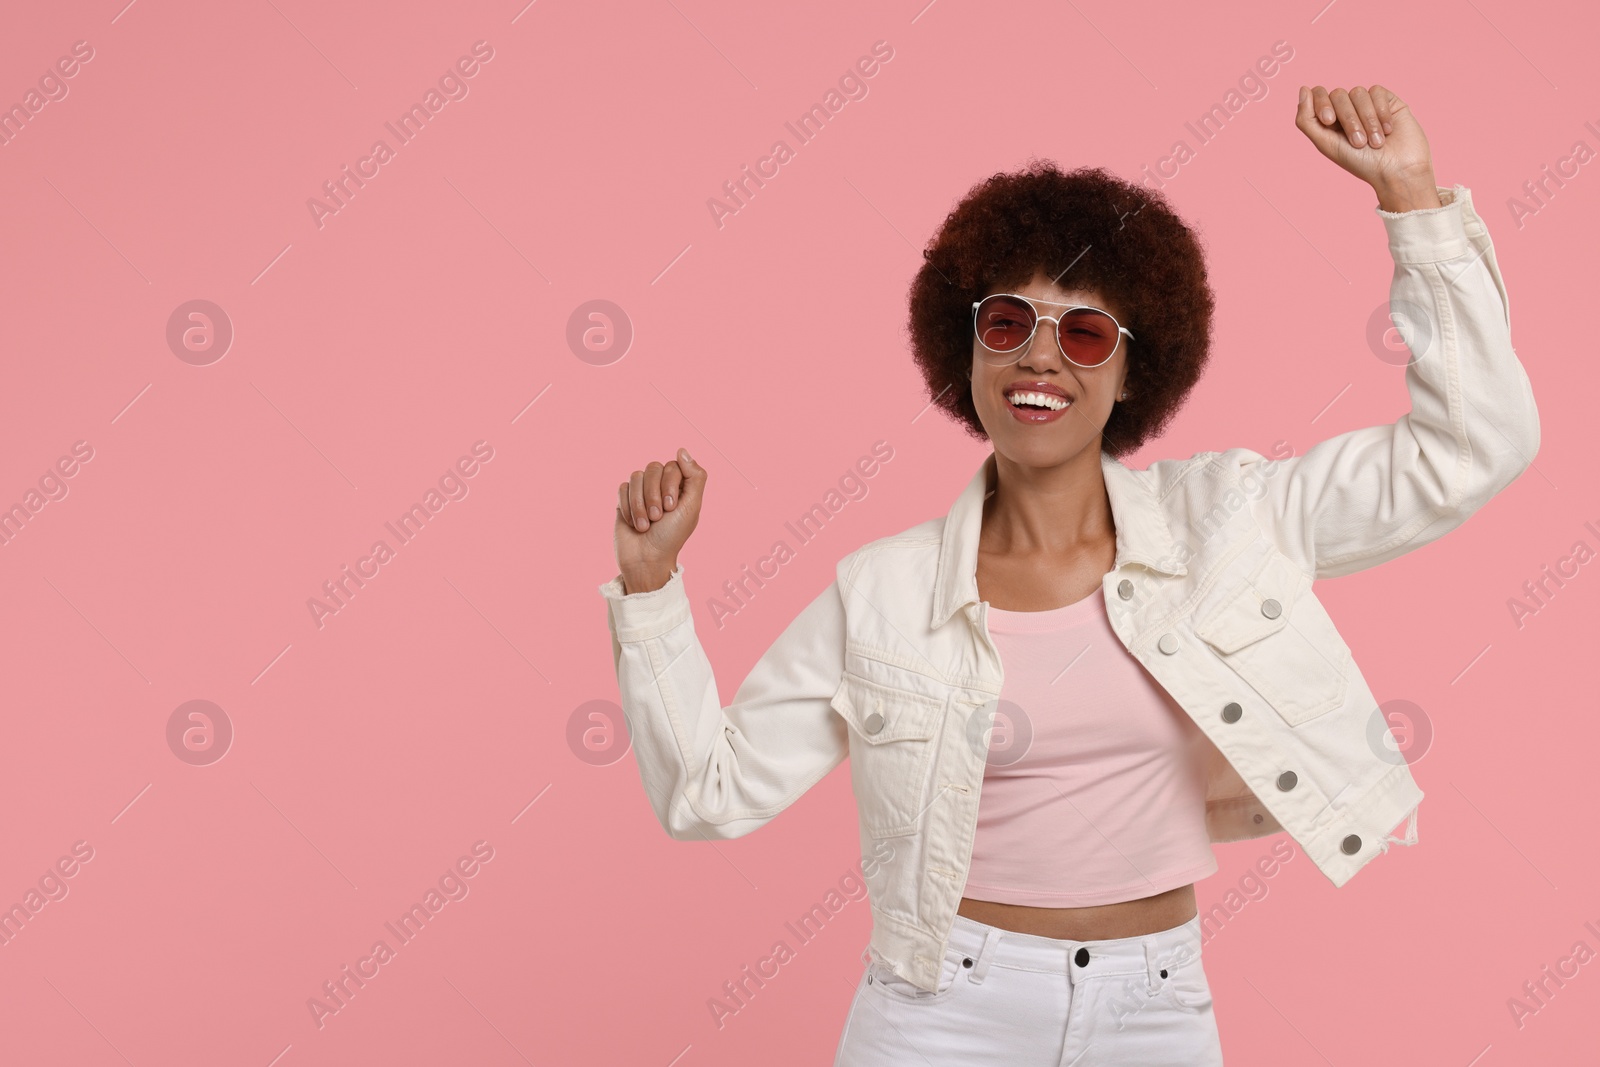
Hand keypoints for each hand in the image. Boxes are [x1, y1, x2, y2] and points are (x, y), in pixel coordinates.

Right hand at [614, 448, 704, 592]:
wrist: (646, 559)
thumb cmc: (671, 536)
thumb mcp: (691, 507)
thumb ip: (695, 477)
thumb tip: (682, 450)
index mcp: (680, 486)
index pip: (673, 465)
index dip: (670, 484)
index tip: (671, 507)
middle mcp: (661, 485)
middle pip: (653, 467)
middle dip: (653, 494)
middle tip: (658, 517)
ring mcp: (642, 491)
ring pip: (636, 476)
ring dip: (640, 504)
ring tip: (646, 524)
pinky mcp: (624, 499)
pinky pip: (622, 488)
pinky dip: (628, 507)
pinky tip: (633, 523)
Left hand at [1296, 84, 1436, 205]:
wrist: (1397, 170)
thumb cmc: (1361, 163)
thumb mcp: (1326, 145)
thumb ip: (1307, 120)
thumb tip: (1303, 89)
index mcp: (1331, 121)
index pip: (1319, 95)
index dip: (1321, 103)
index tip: (1328, 120)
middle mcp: (1349, 110)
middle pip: (1338, 94)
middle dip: (1347, 119)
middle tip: (1358, 142)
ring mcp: (1369, 105)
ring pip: (1358, 92)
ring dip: (1366, 120)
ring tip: (1375, 142)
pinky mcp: (1389, 101)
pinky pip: (1377, 92)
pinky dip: (1380, 113)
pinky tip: (1388, 130)